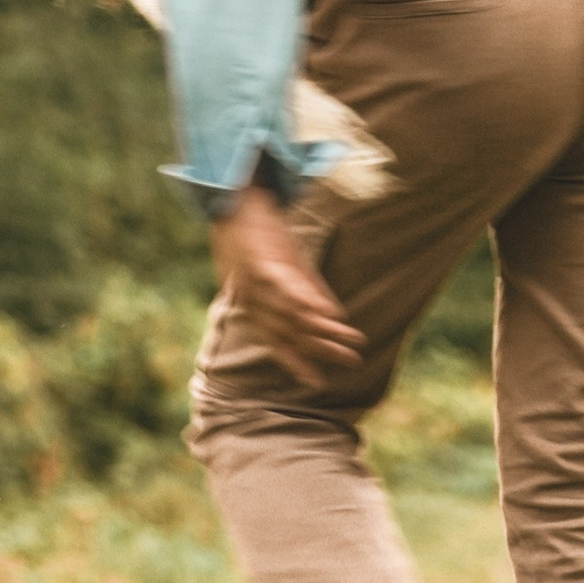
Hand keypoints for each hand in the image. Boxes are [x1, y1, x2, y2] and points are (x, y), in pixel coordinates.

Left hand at [210, 185, 365, 385]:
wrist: (232, 199)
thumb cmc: (257, 235)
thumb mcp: (284, 266)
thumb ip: (307, 290)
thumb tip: (333, 314)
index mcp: (254, 305)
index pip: (277, 341)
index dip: (297, 363)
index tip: (319, 383)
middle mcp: (253, 300)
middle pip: (290, 332)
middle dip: (321, 349)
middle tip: (351, 362)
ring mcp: (255, 284)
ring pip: (291, 314)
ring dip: (322, 329)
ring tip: (349, 339)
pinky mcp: (261, 261)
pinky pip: (286, 287)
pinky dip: (307, 301)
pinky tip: (327, 312)